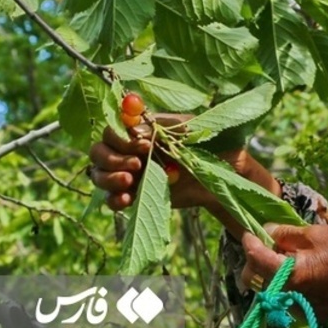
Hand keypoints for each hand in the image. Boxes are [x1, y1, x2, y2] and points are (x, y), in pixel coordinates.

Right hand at [88, 114, 278, 219]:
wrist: (229, 173)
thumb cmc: (214, 143)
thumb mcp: (192, 129)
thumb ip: (164, 128)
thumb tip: (136, 131)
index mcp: (143, 129)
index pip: (113, 128)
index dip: (121, 136)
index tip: (144, 144)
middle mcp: (131, 149)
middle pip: (98, 150)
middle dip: (112, 158)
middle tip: (137, 165)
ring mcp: (132, 173)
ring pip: (98, 174)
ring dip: (108, 177)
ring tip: (130, 180)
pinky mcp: (137, 194)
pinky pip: (112, 199)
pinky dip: (113, 199)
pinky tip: (127, 199)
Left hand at [240, 224, 327, 317]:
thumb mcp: (315, 233)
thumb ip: (284, 233)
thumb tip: (265, 232)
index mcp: (291, 275)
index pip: (255, 260)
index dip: (249, 243)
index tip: (249, 233)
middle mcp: (291, 297)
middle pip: (255, 281)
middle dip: (256, 262)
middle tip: (270, 245)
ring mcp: (300, 308)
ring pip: (270, 290)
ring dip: (271, 273)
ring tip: (289, 257)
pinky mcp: (311, 312)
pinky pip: (288, 298)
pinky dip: (288, 284)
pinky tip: (303, 270)